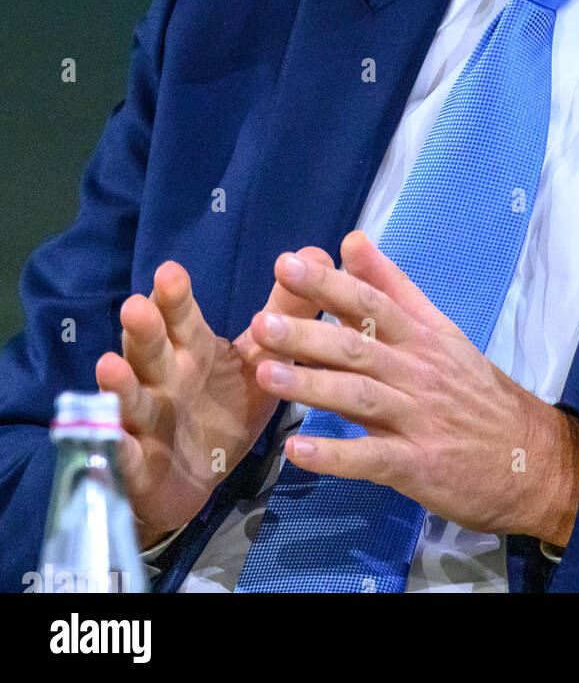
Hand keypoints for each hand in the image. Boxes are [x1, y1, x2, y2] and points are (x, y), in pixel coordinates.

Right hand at [95, 247, 334, 547]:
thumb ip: (284, 312)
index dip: (175, 297)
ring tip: (111, 365)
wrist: (196, 478)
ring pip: (131, 397)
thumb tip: (315, 253)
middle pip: (150, 350)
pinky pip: (124, 453)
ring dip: (120, 384)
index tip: (171, 272)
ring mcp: (146, 419)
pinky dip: (117, 446)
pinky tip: (111, 437)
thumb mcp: (260, 358)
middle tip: (136, 306)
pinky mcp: (137, 461)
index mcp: (191, 350)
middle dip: (143, 330)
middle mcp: (163, 378)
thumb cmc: (224, 406)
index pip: (182, 318)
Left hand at [249, 231, 578, 544]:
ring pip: (359, 397)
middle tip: (263, 322)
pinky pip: (371, 459)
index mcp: (425, 337)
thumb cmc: (478, 394)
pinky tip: (297, 452)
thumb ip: (394, 289)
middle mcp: (420, 372)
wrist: (534, 459)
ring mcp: (419, 420)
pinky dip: (334, 456)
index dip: (329, 284)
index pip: (373, 302)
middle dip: (308, 332)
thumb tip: (352, 241)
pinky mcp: (419, 465)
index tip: (287, 264)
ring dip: (310, 386)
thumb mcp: (443, 334)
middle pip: (359, 347)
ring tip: (266, 375)